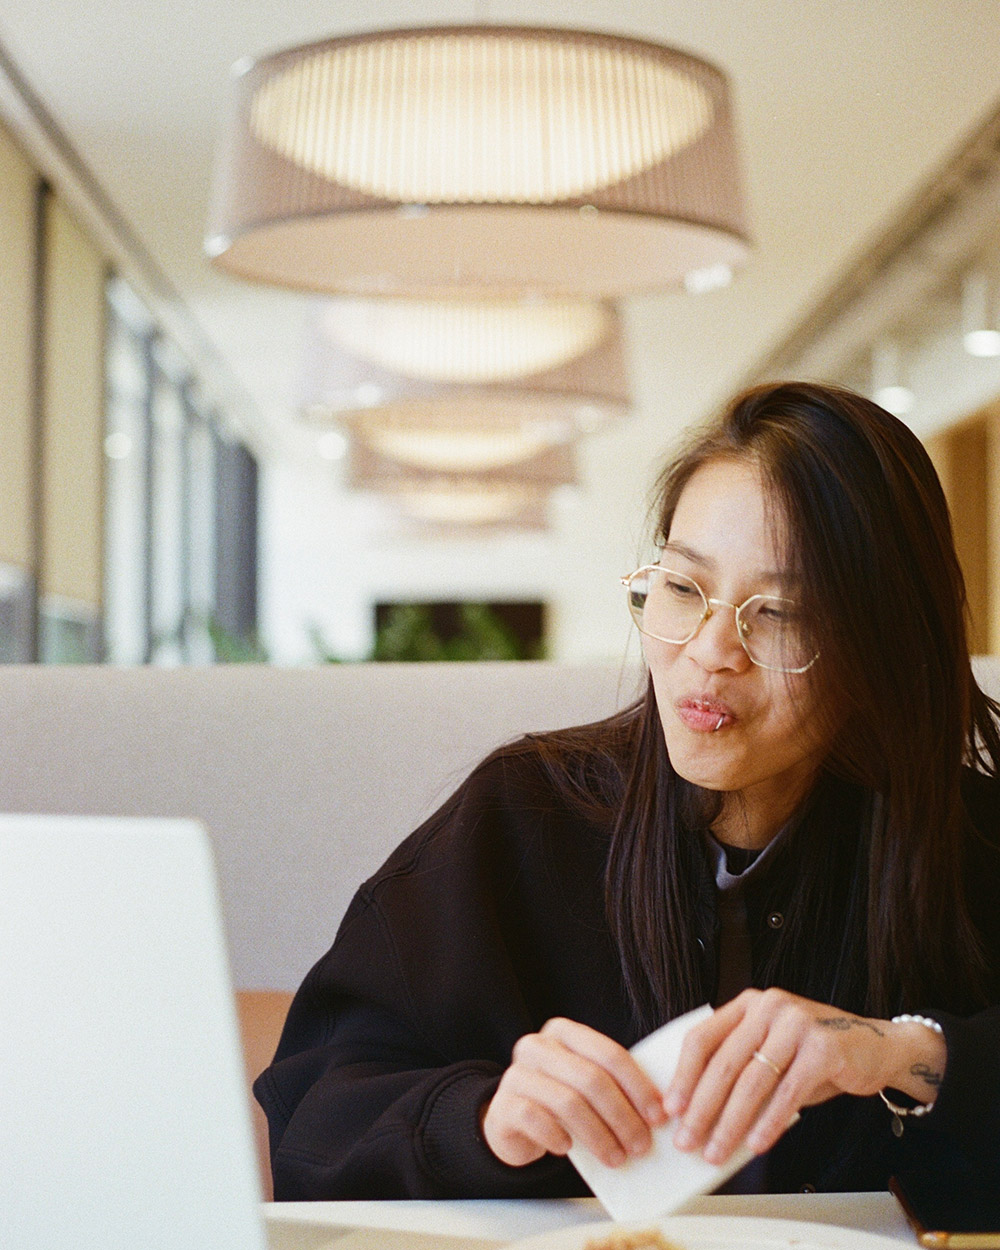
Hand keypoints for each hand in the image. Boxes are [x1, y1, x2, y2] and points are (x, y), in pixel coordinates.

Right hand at [481, 1017, 667, 1168]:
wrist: (513, 1118)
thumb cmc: (559, 1098)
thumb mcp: (584, 1082)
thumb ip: (613, 1084)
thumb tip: (658, 1110)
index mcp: (563, 1032)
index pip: (608, 1053)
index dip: (637, 1085)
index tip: (658, 1116)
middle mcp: (537, 1046)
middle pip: (591, 1079)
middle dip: (622, 1115)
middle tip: (641, 1144)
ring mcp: (516, 1073)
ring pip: (567, 1102)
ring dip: (598, 1135)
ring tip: (616, 1157)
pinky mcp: (503, 1104)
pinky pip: (536, 1120)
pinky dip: (557, 1137)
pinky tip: (569, 1149)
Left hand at [663, 988, 947, 1164]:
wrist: (876, 1046)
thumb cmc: (814, 1053)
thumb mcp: (772, 1052)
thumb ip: (742, 1071)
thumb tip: (702, 1115)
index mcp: (748, 1004)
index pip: (702, 1037)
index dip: (683, 1075)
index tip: (671, 1108)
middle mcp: (769, 1007)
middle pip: (724, 1063)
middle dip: (702, 1108)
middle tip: (687, 1140)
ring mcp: (796, 1024)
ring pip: (752, 1081)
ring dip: (731, 1123)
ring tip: (716, 1151)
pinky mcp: (823, 1048)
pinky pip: (787, 1093)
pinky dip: (768, 1123)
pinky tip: (756, 1144)